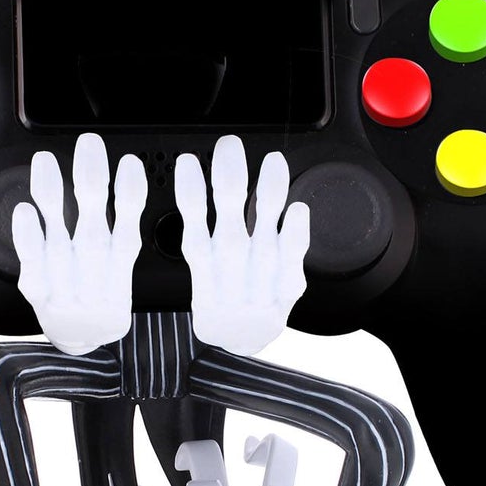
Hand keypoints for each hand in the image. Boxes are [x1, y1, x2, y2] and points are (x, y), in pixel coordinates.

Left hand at [11, 133, 147, 354]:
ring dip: (53, 196)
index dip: (130, 196)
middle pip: (93, 224)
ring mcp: (64, 283)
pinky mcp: (39, 292)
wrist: (80, 341)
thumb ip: (123, 224)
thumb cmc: (99, 296)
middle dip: (91, 181)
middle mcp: (92, 273)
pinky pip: (32, 262)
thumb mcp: (122, 268)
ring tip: (46, 162)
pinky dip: (28, 238)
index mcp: (119, 267)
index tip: (130, 164)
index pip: (127, 226)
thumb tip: (131, 174)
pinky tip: (26, 211)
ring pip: (59, 236)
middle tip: (89, 144)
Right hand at [174, 135, 309, 355]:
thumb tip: (196, 192)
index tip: (187, 162)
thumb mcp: (200, 272)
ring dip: (268, 193)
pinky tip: (298, 210)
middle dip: (230, 178)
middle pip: (229, 216)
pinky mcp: (286, 284)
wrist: (241, 340)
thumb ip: (198, 241)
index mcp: (204, 260)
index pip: (193, 220)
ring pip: (262, 229)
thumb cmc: (220, 298)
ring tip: (272, 163)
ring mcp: (260, 274)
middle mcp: (231, 264)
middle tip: (229, 145)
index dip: (190, 192)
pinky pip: (293, 256)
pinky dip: (295, 235)